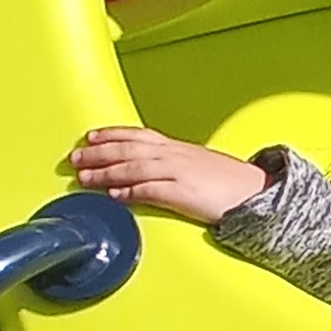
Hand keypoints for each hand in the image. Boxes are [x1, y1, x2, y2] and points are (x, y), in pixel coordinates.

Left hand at [69, 127, 268, 224]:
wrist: (255, 192)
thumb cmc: (228, 182)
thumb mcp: (196, 165)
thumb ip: (171, 165)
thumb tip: (147, 172)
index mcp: (176, 148)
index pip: (136, 135)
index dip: (110, 135)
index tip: (89, 136)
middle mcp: (173, 156)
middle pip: (128, 150)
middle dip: (98, 153)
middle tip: (74, 158)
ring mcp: (179, 173)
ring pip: (134, 168)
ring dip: (106, 172)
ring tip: (84, 177)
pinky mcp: (185, 194)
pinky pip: (153, 191)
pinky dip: (131, 191)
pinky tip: (115, 195)